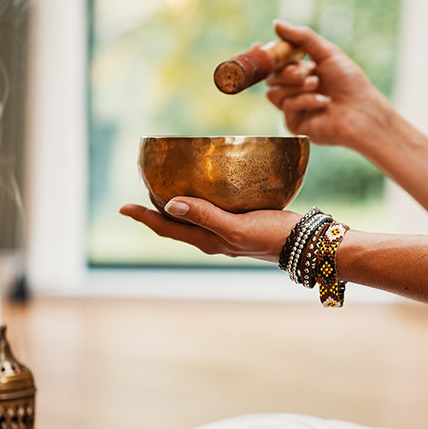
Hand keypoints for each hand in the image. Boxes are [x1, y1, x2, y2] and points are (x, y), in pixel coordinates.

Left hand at [119, 198, 300, 262]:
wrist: (305, 243)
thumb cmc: (272, 236)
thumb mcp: (236, 228)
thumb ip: (206, 216)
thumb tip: (170, 204)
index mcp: (207, 240)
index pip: (166, 228)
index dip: (143, 217)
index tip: (123, 206)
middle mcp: (212, 237)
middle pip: (175, 224)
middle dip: (155, 210)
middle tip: (142, 189)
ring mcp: (226, 231)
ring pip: (192, 217)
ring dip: (175, 204)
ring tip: (165, 186)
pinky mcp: (240, 221)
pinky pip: (210, 209)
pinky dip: (199, 199)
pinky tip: (206, 185)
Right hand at [266, 20, 393, 149]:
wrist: (362, 111)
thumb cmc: (350, 83)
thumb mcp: (327, 53)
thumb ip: (302, 38)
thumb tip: (276, 24)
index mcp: (301, 73)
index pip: (275, 64)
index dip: (266, 56)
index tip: (258, 45)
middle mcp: (294, 91)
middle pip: (271, 77)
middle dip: (287, 71)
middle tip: (308, 71)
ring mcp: (293, 108)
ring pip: (273, 93)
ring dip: (295, 85)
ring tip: (316, 84)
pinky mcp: (295, 124)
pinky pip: (286, 107)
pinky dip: (304, 100)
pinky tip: (323, 102)